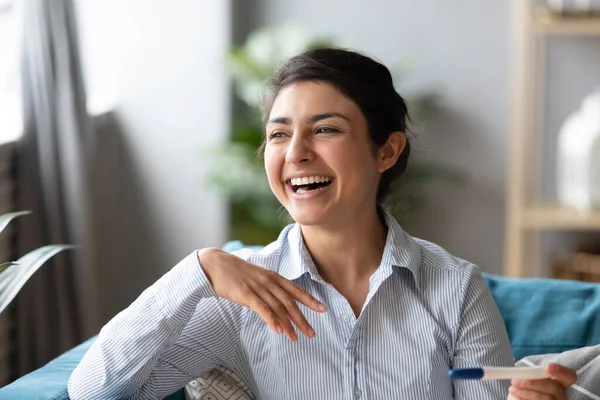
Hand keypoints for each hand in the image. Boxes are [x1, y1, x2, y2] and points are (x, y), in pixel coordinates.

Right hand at [198, 248, 326, 341]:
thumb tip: (278, 305)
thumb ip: (269, 290)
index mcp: (274, 277)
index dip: (310, 300)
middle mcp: (269, 281)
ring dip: (288, 324)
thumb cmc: (237, 273)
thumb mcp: (258, 278)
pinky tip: (278, 330)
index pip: (296, 290)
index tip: (323, 309)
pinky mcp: (246, 294)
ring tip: (295, 338)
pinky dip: (271, 319)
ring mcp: (258, 287)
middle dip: (302, 319)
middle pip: (290, 302)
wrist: (216, 264)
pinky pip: (262, 308)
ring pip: (278, 308)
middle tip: (311, 333)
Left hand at [507, 363, 576, 399]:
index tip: (548, 367)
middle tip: (515, 381)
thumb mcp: (529, 379)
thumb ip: (531, 374)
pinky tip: (515, 398)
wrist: (524, 399)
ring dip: (525, 393)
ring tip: (512, 389)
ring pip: (546, 399)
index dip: (561, 371)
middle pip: (554, 388)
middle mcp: (561, 396)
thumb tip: (522, 373)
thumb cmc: (526, 388)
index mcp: (560, 384)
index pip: (569, 376)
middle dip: (533, 383)